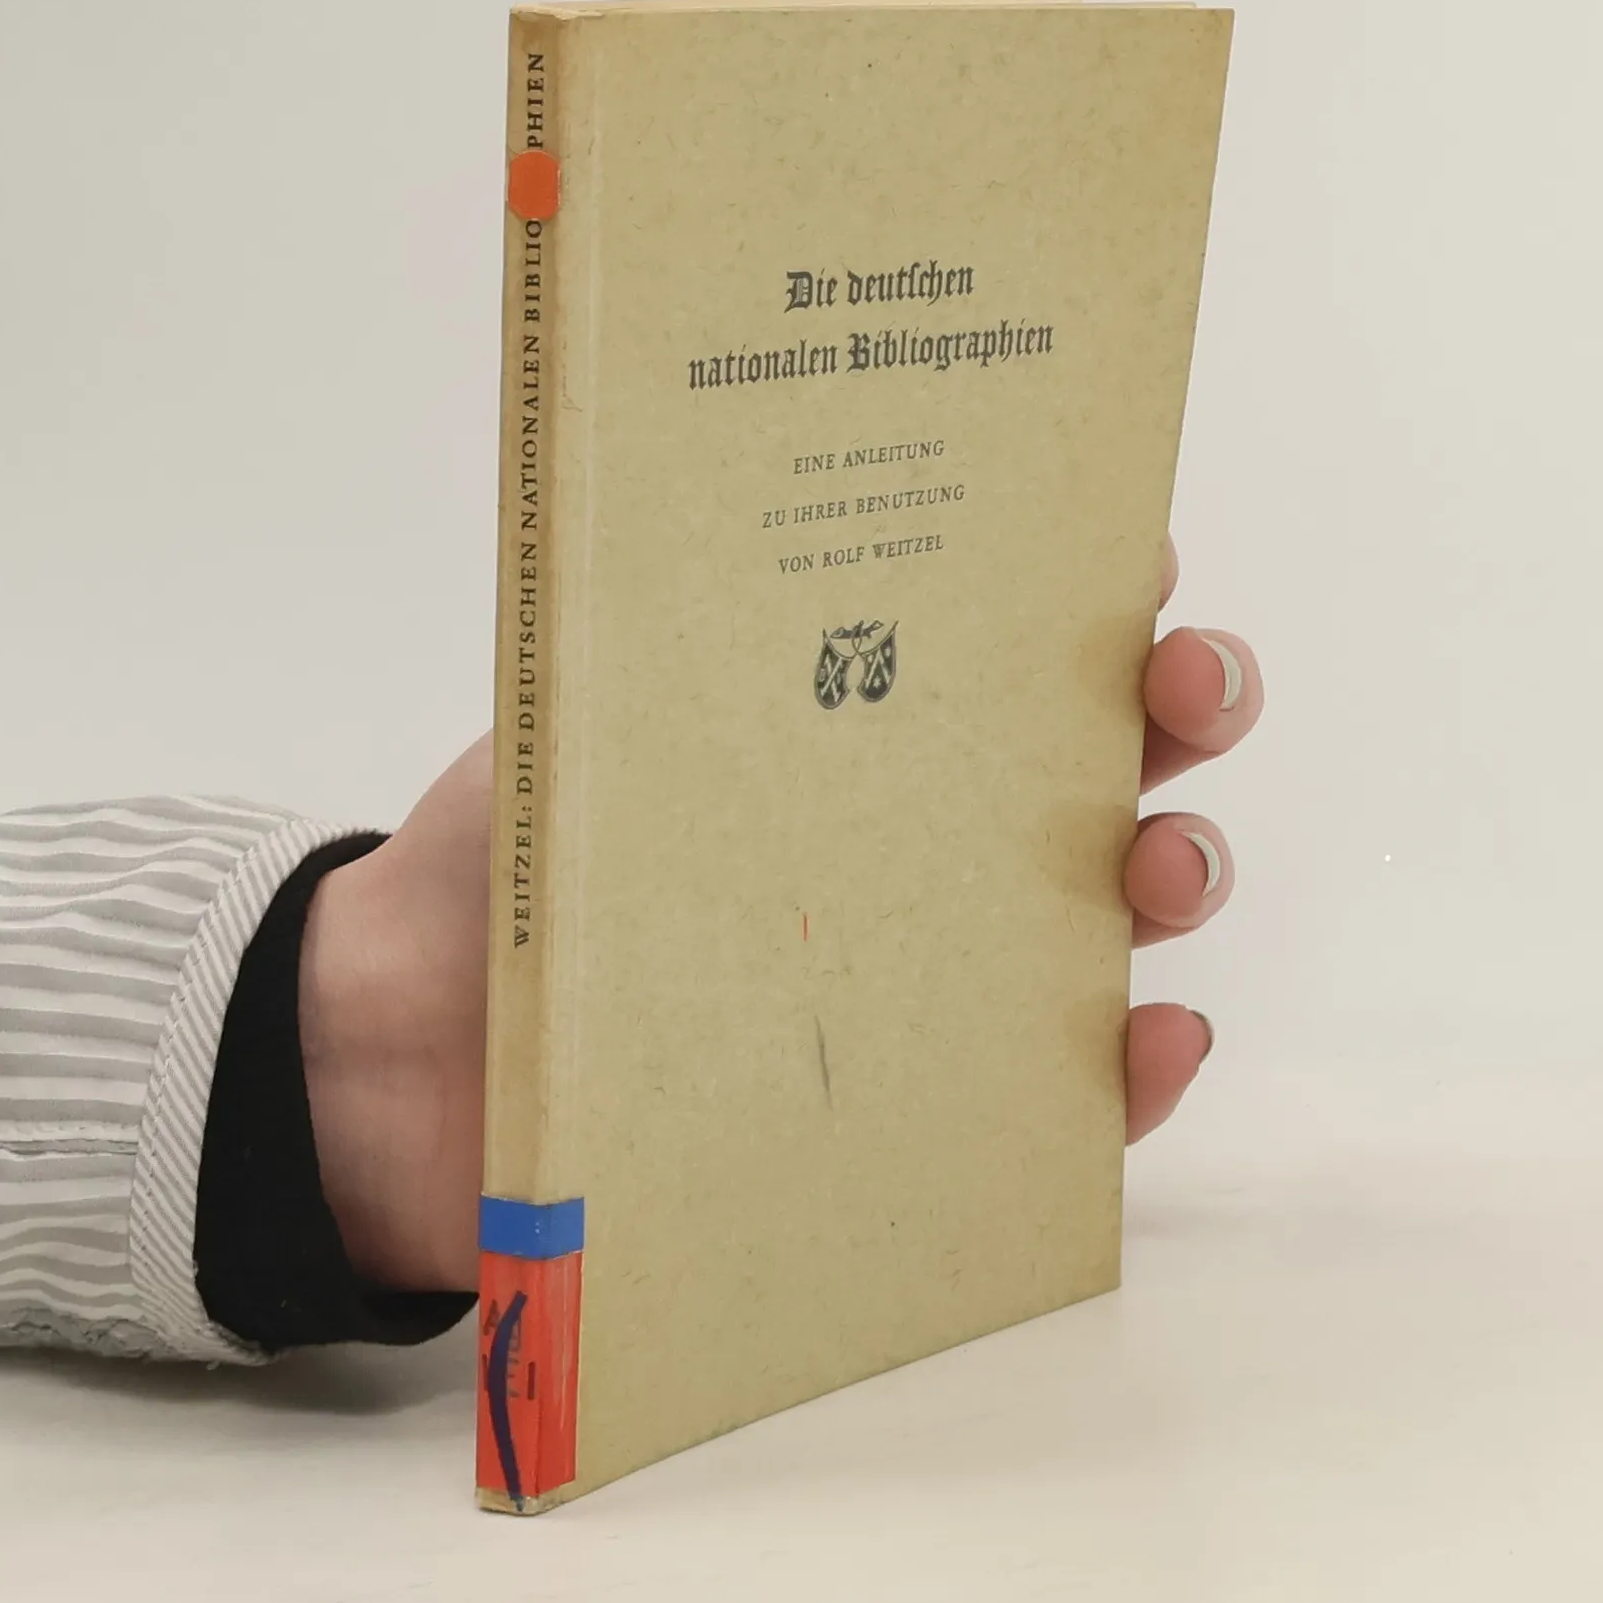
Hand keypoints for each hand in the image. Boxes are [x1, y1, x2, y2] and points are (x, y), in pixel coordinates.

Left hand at [298, 537, 1261, 1289]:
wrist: (414, 1057)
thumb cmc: (507, 866)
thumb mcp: (576, 717)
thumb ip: (660, 631)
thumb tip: (726, 503)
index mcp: (852, 714)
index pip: (1005, 633)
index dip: (1096, 585)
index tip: (1134, 556)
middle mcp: (921, 828)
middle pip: (1104, 751)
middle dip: (1185, 703)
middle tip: (1188, 689)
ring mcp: (939, 961)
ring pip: (1116, 909)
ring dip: (1180, 868)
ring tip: (1163, 865)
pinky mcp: (931, 1099)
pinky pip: (1073, 1092)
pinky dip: (1139, 1070)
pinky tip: (1158, 1037)